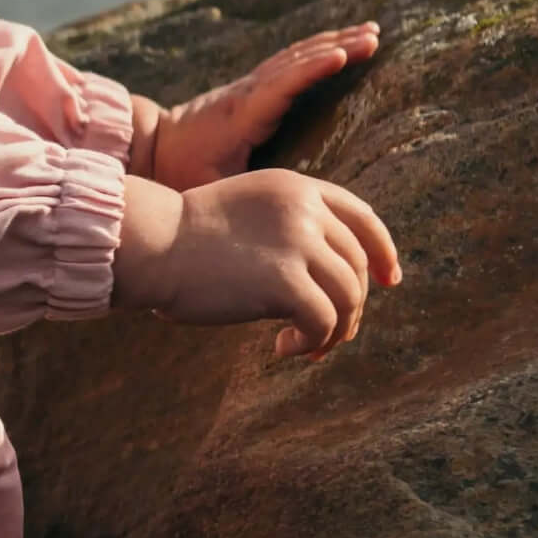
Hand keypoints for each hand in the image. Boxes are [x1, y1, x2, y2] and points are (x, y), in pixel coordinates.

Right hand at [112, 168, 401, 358]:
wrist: (148, 244)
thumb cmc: (180, 238)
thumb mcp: (243, 212)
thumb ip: (283, 226)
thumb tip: (322, 275)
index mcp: (296, 188)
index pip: (362, 218)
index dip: (382, 251)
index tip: (389, 280)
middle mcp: (305, 211)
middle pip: (356, 266)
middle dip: (351, 305)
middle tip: (326, 334)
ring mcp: (298, 244)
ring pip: (348, 297)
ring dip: (335, 329)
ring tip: (307, 346)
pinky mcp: (287, 282)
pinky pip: (324, 321)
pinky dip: (312, 342)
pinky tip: (283, 349)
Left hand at [134, 23, 379, 190]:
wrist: (154, 146)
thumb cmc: (182, 172)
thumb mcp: (207, 186)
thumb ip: (239, 191)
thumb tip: (278, 203)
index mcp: (241, 116)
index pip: (280, 86)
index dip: (310, 70)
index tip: (340, 56)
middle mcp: (247, 93)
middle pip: (296, 62)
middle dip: (338, 47)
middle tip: (374, 37)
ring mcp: (250, 86)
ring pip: (296, 56)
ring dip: (335, 41)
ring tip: (372, 32)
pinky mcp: (253, 87)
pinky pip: (290, 62)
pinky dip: (318, 49)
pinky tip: (341, 42)